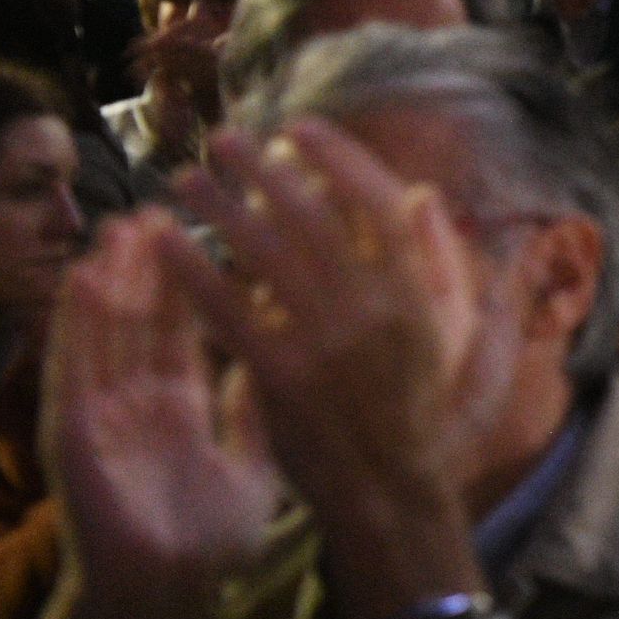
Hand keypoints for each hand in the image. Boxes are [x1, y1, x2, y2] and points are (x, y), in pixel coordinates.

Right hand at [40, 213, 281, 618]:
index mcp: (181, 408)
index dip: (194, 284)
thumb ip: (254, 413)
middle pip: (144, 322)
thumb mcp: (249, 466)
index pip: (187, 332)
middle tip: (161, 206)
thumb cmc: (207, 544)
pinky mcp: (74, 433)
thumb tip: (273, 364)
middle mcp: (139, 403)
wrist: (168, 598)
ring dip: (111, 280)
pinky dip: (75, 324)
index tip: (211, 234)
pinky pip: (74, 369)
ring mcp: (104, 415)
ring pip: (106, 333)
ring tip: (121, 225)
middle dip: (151, 267)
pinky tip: (80, 281)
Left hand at [164, 121, 504, 618]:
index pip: (379, 202)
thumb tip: (423, 195)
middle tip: (224, 139)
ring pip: (263, 254)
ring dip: (218, 208)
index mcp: (416, 291)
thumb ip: (441, 261)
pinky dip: (195, 271)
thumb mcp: (452, 329)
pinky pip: (227, 309)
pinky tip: (165, 243)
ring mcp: (324, 341)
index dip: (339, 158)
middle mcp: (371, 307)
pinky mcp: (279, 374)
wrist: (391, 490)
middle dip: (264, 169)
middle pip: (310, 215)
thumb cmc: (421, 409)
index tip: (302, 129)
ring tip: (184, 178)